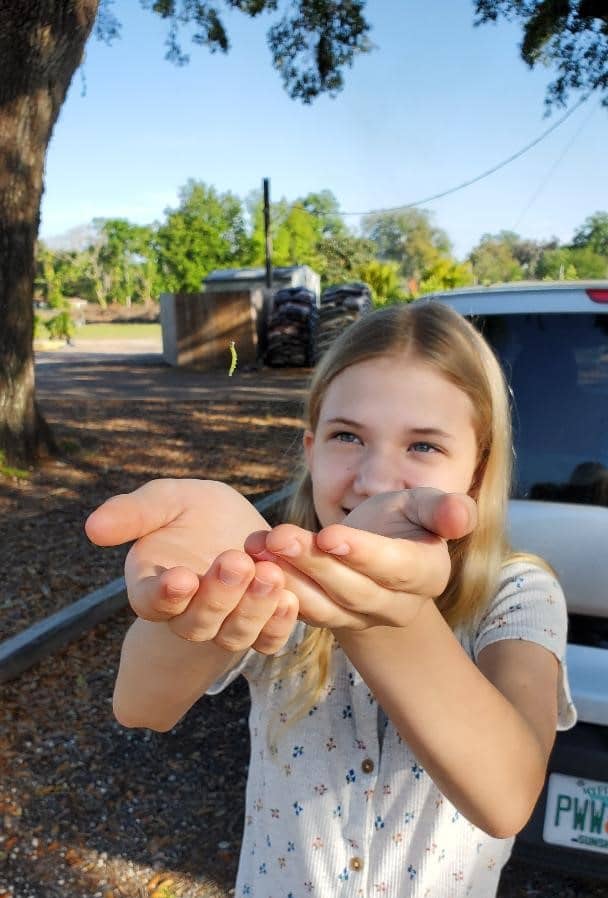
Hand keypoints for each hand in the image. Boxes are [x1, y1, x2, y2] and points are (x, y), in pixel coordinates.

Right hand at [85, 479, 298, 653]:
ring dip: (253, 609)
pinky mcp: (261, 628)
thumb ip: (133, 513)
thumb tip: (92, 528)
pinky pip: (269, 639)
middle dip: (218, 595)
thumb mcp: (166, 501)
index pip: (152, 604)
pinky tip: (291, 598)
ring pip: (234, 634)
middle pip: (197, 623)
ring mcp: (226, 626)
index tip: (180, 577)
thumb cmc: (192, 512)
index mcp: (155, 588)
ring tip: (270, 575)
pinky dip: (280, 624)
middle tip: (237, 562)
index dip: (164, 595)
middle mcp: (188, 616)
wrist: (235, 524)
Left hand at [244, 488, 476, 629]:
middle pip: (353, 589)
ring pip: (324, 605)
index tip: (328, 536)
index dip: (363, 554)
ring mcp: (361, 619)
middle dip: (313, 563)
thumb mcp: (423, 504)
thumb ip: (441, 509)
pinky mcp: (330, 620)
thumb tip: (462, 515)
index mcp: (426, 574)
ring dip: (287, 578)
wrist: (379, 548)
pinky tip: (252, 563)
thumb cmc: (403, 520)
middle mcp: (396, 605)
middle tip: (278, 537)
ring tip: (258, 549)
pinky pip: (303, 612)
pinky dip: (276, 590)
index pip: (396, 568)